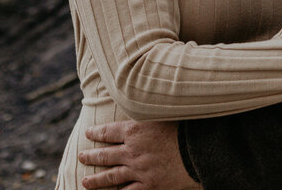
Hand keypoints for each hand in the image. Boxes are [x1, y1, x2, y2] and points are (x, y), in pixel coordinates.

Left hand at [78, 120, 198, 189]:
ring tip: (85, 182)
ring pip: (111, 176)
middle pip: (106, 154)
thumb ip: (152, 111)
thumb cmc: (187, 128)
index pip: (109, 131)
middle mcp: (133, 152)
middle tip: (81, 156)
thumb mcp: (166, 113)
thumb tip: (145, 100)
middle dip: (91, 156)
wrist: (201, 152)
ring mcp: (139, 171)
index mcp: (135, 131)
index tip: (88, 133)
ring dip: (96, 180)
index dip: (96, 132)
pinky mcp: (149, 186)